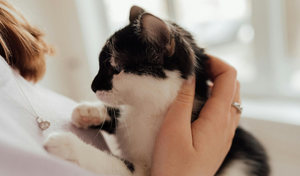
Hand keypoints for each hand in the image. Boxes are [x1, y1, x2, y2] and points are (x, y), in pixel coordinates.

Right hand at [151, 55, 239, 175]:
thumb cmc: (173, 165)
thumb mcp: (173, 129)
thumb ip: (183, 100)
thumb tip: (190, 75)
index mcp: (218, 119)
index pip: (229, 78)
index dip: (216, 62)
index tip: (197, 59)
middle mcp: (227, 125)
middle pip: (233, 87)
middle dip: (217, 71)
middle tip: (195, 68)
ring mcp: (225, 134)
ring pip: (230, 100)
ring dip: (217, 86)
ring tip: (196, 82)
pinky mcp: (218, 140)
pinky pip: (224, 113)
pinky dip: (215, 100)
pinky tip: (197, 103)